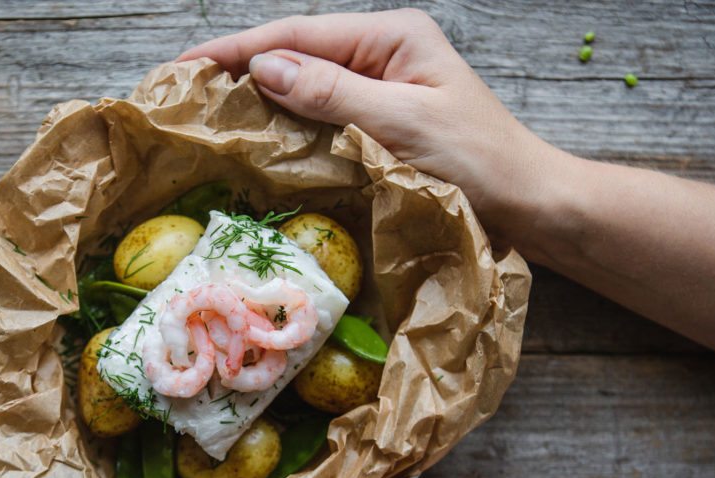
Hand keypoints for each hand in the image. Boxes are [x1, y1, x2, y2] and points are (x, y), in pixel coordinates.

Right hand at [177, 9, 564, 243]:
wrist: (529, 204)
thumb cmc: (480, 161)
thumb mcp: (404, 123)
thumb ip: (333, 93)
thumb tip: (263, 67)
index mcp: (393, 37)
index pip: (299, 35)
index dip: (238, 48)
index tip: (186, 66)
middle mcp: (382, 56)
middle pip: (297, 55)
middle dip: (240, 69)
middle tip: (185, 93)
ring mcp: (381, 90)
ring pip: (305, 87)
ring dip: (259, 99)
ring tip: (208, 115)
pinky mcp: (380, 125)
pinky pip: (321, 119)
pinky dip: (287, 127)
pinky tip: (259, 139)